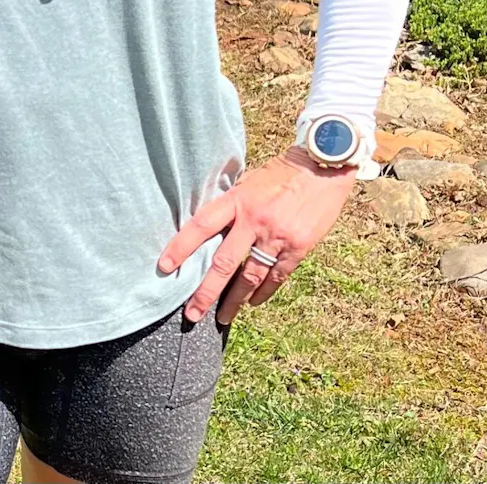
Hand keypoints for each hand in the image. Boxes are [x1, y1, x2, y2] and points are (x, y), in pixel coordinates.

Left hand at [157, 146, 357, 326]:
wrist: (322, 167)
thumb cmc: (281, 172)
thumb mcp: (249, 181)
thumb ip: (232, 205)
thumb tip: (211, 229)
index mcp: (237, 200)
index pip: (201, 226)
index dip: (181, 247)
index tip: (164, 266)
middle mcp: (254, 221)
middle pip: (224, 263)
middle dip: (206, 292)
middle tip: (191, 314)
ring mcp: (277, 237)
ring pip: (250, 277)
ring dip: (235, 301)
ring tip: (222, 317)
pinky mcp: (298, 248)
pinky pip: (276, 277)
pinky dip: (263, 293)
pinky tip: (253, 302)